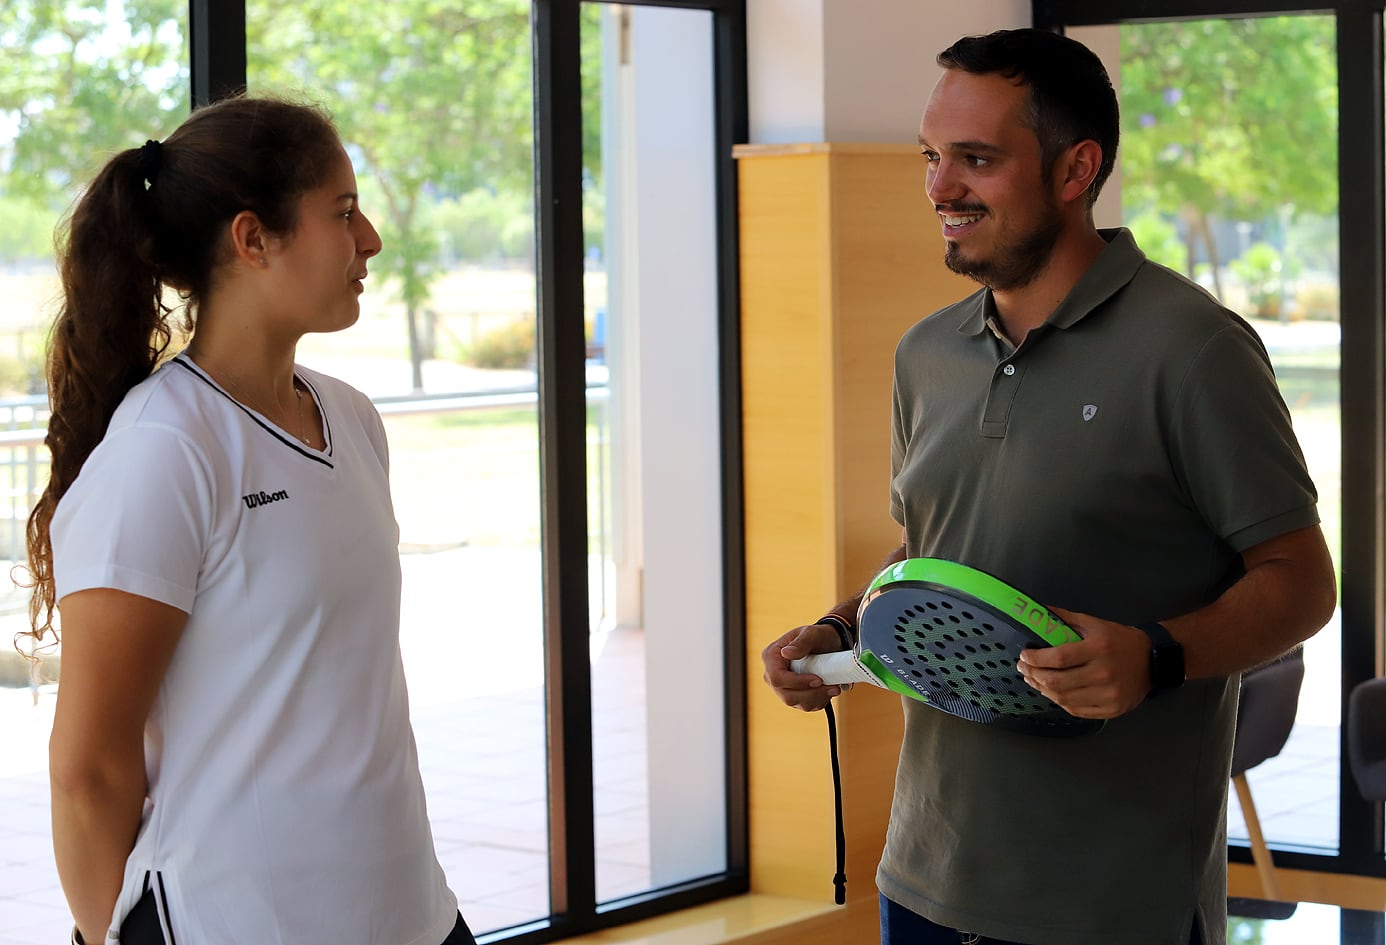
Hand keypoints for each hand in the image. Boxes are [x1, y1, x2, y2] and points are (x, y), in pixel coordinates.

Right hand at [761, 622, 848, 711]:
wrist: (829, 644)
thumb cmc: (819, 636)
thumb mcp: (812, 634)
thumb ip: (801, 643)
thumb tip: (786, 653)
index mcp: (771, 656)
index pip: (776, 677)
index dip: (796, 682)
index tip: (818, 680)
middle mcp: (772, 674)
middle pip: (786, 695)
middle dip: (811, 693)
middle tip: (832, 686)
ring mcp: (782, 687)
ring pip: (796, 703)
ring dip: (818, 698)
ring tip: (833, 687)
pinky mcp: (793, 696)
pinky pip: (805, 706)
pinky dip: (819, 701)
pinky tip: (828, 690)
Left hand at [1015, 607, 1151, 718]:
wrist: (1152, 661)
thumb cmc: (1119, 640)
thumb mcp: (1094, 623)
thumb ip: (1064, 618)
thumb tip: (1037, 611)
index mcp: (1098, 649)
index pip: (1059, 657)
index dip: (1036, 658)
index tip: (1024, 655)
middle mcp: (1103, 673)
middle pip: (1057, 681)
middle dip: (1034, 675)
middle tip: (1024, 669)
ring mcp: (1108, 695)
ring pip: (1063, 698)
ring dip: (1043, 689)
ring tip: (1034, 680)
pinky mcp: (1111, 710)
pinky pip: (1076, 710)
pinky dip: (1060, 701)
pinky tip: (1053, 692)